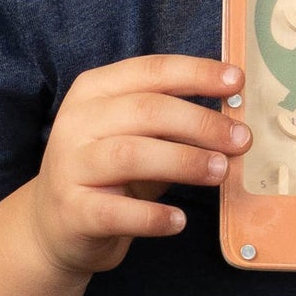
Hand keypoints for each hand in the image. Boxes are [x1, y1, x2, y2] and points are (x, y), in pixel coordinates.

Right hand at [27, 54, 252, 275]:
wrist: (54, 225)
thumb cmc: (108, 172)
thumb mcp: (136, 135)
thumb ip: (173, 122)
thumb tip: (232, 118)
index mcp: (95, 90)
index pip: (151, 70)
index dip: (197, 73)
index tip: (237, 82)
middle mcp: (77, 122)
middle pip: (147, 110)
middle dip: (201, 122)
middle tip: (241, 139)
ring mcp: (71, 166)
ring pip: (132, 155)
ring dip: (183, 161)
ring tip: (220, 172)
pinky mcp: (73, 211)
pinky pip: (118, 211)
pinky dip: (152, 216)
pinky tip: (179, 220)